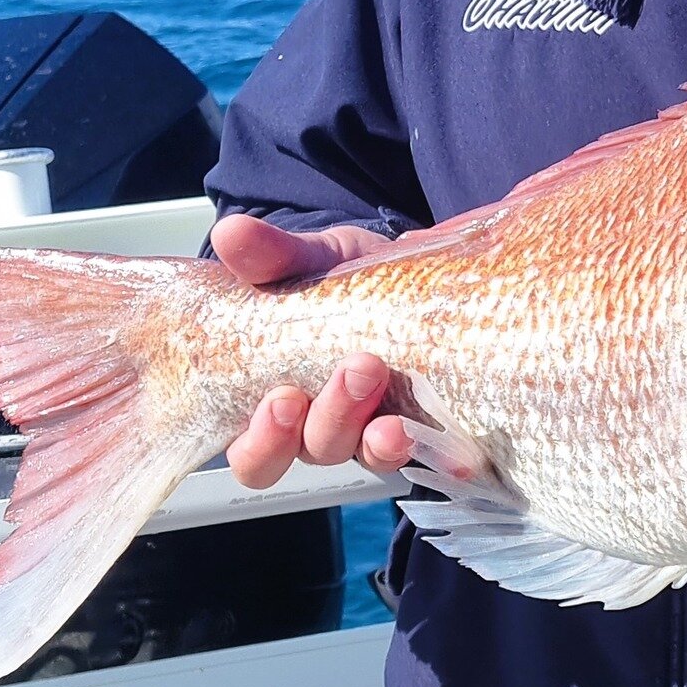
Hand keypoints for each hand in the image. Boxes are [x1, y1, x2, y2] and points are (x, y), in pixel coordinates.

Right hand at [211, 213, 418, 488]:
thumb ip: (269, 255)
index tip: (281, 399)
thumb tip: (230, 233)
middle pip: (316, 450)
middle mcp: (323, 425)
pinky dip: (443, 450)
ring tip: (395, 394)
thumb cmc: (334, 279)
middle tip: (356, 368)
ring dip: (383, 434)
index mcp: (277, 403)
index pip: (255, 453)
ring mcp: (375, 426)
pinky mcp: (426, 421)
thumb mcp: (304, 259)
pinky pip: (434, 449)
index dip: (264, 441)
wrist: (397, 267)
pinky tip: (456, 448)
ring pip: (371, 453)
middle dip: (333, 416)